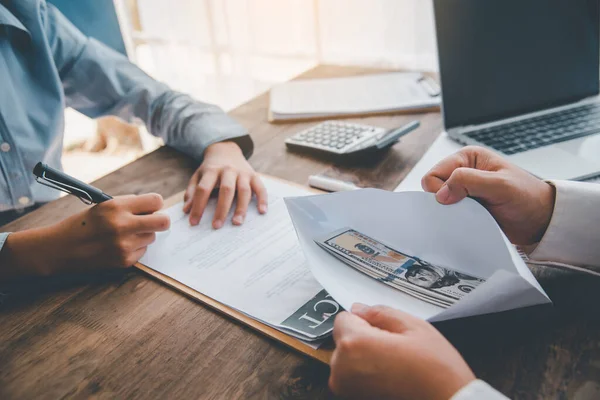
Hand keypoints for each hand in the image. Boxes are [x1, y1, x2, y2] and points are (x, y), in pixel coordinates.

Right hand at [0, 194, 169, 279]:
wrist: (61, 249)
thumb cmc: (83, 223)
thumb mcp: (103, 206)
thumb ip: (129, 205)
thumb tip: (156, 207)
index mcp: (116, 206)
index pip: (156, 201)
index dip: (155, 204)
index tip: (151, 207)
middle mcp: (122, 225)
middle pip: (163, 221)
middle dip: (161, 220)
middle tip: (153, 221)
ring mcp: (124, 245)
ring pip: (152, 237)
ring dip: (143, 235)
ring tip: (124, 234)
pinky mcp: (124, 261)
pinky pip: (143, 250)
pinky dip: (135, 248)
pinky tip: (118, 246)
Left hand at [183, 141, 267, 228]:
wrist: (226, 150)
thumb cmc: (210, 168)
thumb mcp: (198, 176)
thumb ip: (192, 192)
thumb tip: (186, 210)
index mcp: (212, 170)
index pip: (203, 189)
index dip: (198, 206)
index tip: (194, 222)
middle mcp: (228, 170)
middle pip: (226, 190)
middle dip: (221, 209)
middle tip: (216, 226)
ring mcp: (243, 172)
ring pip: (244, 190)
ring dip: (241, 208)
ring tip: (237, 223)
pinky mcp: (254, 175)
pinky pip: (260, 187)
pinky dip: (263, 199)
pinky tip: (262, 211)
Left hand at [329, 304, 474, 399]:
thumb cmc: (436, 372)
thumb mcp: (414, 327)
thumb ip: (380, 313)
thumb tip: (360, 309)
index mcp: (355, 345)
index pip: (343, 318)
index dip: (365, 320)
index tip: (383, 329)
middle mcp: (342, 369)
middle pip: (343, 339)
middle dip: (363, 338)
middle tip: (394, 348)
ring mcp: (345, 388)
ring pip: (347, 358)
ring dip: (364, 358)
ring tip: (394, 365)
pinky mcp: (352, 399)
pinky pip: (352, 377)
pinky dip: (366, 375)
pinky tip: (390, 378)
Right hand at [421, 146, 554, 244]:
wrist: (541, 221)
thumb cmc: (528, 197)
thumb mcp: (500, 185)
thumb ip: (469, 181)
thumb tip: (440, 193)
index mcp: (467, 158)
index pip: (434, 174)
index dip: (441, 189)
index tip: (459, 199)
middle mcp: (463, 172)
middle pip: (433, 189)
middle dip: (446, 201)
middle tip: (469, 206)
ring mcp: (464, 190)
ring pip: (440, 204)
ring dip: (453, 212)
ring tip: (474, 213)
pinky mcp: (467, 207)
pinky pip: (449, 215)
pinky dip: (457, 220)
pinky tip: (472, 220)